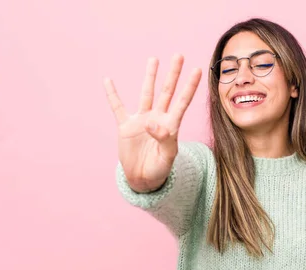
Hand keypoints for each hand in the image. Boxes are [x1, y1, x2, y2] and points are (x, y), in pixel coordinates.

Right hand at [104, 54, 201, 191]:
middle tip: (178, 56)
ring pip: (146, 93)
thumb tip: (151, 123)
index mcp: (171, 125)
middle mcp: (158, 118)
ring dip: (150, 77)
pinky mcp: (126, 126)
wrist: (143, 178)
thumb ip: (163, 139)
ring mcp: (142, 120)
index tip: (197, 70)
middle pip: (167, 92)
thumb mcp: (167, 156)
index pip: (182, 102)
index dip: (190, 87)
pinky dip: (112, 95)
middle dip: (173, 74)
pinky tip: (108, 81)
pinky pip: (117, 107)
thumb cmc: (160, 169)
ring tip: (153, 59)